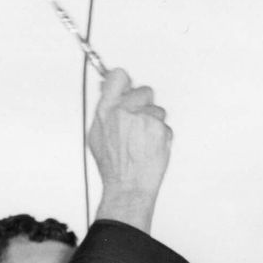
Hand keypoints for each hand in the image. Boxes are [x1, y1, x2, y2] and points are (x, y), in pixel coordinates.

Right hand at [86, 68, 170, 229]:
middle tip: (139, 121)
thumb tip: (110, 92)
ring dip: (153, 122)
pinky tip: (151, 147)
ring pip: (157, 110)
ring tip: (143, 140)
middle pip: (143, 90)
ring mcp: (144, 119)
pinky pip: (165, 126)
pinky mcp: (160, 129)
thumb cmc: (113, 166)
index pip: (118, 77)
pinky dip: (161, 135)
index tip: (127, 84)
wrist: (128, 185)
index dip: (125, 80)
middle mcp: (125, 111)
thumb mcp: (97, 135)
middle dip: (144, 103)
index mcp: (106, 111)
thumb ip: (105, 111)